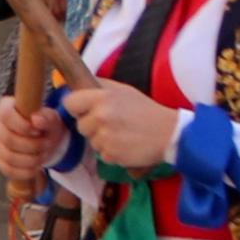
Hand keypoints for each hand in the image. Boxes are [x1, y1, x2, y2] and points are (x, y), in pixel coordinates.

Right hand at [0, 97, 64, 179]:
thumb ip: (46, 118)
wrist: (44, 140)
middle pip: (7, 139)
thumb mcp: (52, 119)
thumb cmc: (45, 125)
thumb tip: (36, 119)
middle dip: (31, 146)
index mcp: (5, 107)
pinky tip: (36, 168)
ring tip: (43, 156)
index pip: (6, 115)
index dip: (22, 125)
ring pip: (8, 157)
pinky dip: (25, 171)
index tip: (38, 131)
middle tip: (46, 145)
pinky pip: (8, 170)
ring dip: (30, 160)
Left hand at [61, 82, 180, 170]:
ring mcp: (105, 137)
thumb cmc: (146, 110)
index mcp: (102, 97)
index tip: (86, 109)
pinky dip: (112, 152)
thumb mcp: (123, 90)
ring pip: (91, 141)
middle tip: (113, 122)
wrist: (169, 133)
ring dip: (102, 140)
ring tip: (122, 134)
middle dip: (92, 125)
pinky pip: (102, 154)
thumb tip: (77, 85)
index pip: (70, 102)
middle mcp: (100, 116)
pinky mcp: (111, 154)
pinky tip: (126, 145)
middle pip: (80, 124)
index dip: (77, 107)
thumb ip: (99, 88)